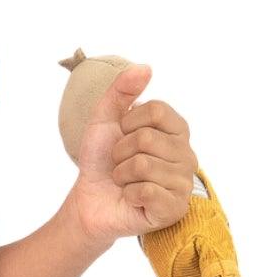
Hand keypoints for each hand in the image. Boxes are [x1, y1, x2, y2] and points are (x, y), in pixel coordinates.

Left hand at [69, 64, 198, 247]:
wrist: (90, 199)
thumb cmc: (102, 160)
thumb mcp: (105, 118)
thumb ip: (122, 90)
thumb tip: (146, 67)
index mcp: (177, 130)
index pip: (157, 110)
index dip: (128, 122)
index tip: (122, 135)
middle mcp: (187, 155)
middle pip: (146, 139)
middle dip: (120, 152)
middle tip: (121, 164)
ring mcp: (183, 183)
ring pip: (143, 165)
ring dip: (122, 174)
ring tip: (126, 181)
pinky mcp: (174, 209)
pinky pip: (146, 191)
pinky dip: (128, 194)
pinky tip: (132, 199)